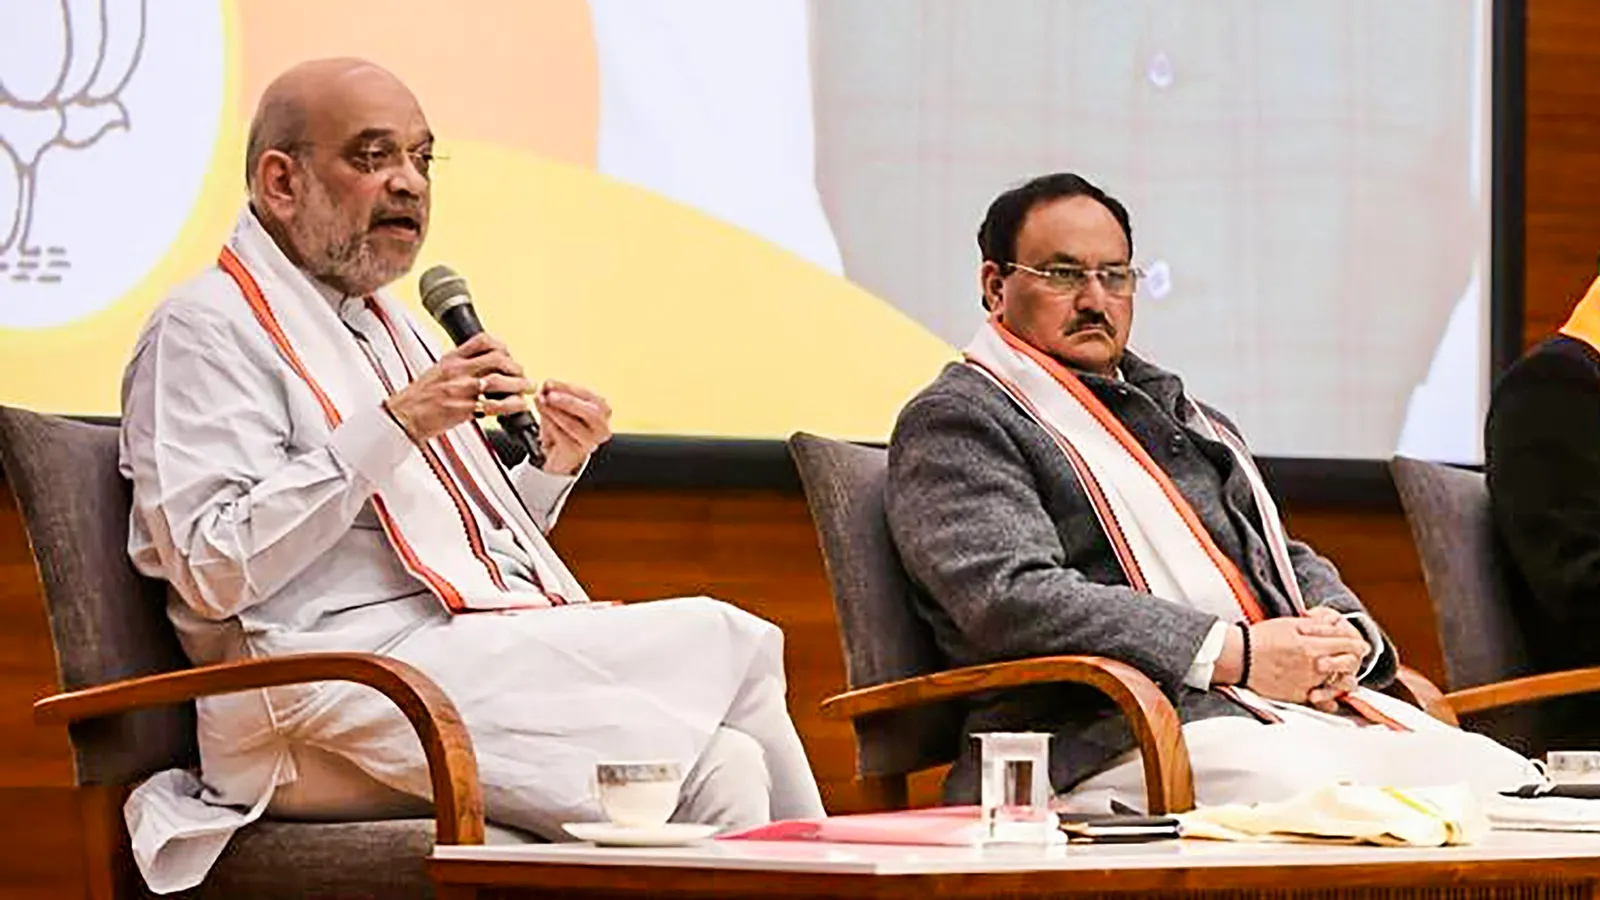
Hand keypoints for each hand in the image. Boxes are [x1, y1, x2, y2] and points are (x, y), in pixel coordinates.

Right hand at [384, 333, 531, 442]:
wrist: (402, 417)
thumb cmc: (418, 399)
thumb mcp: (437, 371)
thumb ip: (460, 366)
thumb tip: (483, 365)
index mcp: (451, 359)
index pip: (482, 341)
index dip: (502, 346)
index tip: (509, 354)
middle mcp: (457, 371)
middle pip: (497, 359)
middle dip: (516, 367)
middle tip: (523, 375)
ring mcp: (461, 390)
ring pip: (499, 380)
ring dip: (519, 385)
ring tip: (527, 390)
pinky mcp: (464, 409)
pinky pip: (495, 405)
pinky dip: (513, 405)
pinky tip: (518, 406)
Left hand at [533, 380, 612, 474]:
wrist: (559, 453)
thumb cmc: (563, 426)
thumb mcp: (562, 406)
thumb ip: (556, 394)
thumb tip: (547, 386)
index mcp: (603, 410)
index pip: (589, 396)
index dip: (568, 388)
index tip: (549, 382)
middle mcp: (602, 427)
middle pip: (590, 412)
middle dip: (567, 401)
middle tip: (548, 395)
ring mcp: (591, 442)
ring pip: (573, 425)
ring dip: (553, 412)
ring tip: (540, 403)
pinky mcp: (576, 453)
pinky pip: (562, 437)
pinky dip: (549, 425)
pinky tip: (542, 418)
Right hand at [1236, 616, 1369, 705]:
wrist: (1239, 658)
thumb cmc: (1261, 638)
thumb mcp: (1289, 624)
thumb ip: (1315, 625)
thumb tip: (1336, 623)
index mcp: (1313, 646)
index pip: (1346, 644)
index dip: (1357, 644)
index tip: (1362, 645)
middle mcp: (1314, 667)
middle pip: (1347, 665)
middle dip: (1354, 661)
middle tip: (1354, 659)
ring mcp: (1307, 683)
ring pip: (1338, 685)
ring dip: (1345, 681)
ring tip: (1343, 677)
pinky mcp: (1298, 696)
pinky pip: (1321, 702)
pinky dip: (1329, 700)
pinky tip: (1329, 696)